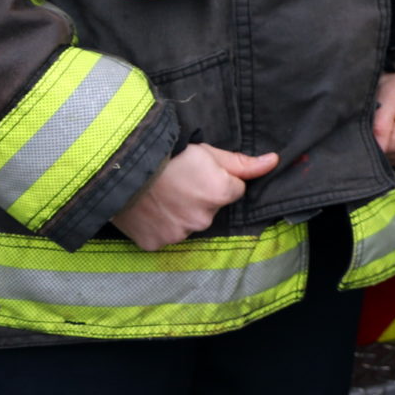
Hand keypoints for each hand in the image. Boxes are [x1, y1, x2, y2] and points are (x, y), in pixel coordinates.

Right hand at [112, 145, 277, 251]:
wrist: (120, 168)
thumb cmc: (167, 155)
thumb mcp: (208, 151)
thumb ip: (243, 163)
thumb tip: (274, 162)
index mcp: (220, 194)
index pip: (234, 189)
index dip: (219, 179)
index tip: (199, 172)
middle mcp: (203, 219)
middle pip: (212, 209)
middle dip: (201, 197)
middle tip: (178, 182)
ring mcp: (179, 234)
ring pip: (189, 223)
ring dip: (181, 212)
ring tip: (162, 194)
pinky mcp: (156, 243)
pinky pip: (166, 235)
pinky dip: (160, 225)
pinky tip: (150, 209)